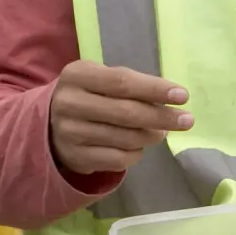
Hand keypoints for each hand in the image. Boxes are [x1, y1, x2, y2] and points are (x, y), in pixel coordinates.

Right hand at [48, 61, 193, 175]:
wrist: (49, 123)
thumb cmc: (87, 95)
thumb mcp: (100, 79)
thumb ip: (130, 84)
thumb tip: (171, 100)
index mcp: (77, 75)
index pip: (122, 82)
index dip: (154, 89)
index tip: (183, 96)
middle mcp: (69, 103)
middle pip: (126, 112)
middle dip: (161, 117)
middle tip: (186, 120)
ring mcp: (70, 133)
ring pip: (125, 138)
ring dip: (151, 136)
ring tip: (161, 131)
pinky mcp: (75, 157)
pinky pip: (118, 159)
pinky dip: (136, 153)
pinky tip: (138, 145)